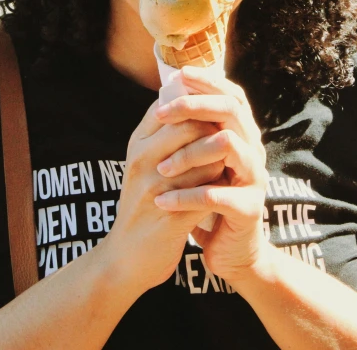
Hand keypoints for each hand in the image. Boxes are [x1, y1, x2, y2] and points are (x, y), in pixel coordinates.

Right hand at [103, 98, 222, 293]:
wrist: (125, 258)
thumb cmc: (143, 203)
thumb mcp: (144, 162)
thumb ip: (164, 132)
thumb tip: (194, 98)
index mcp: (137, 142)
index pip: (172, 105)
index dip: (199, 106)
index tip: (217, 114)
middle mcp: (141, 160)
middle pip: (190, 125)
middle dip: (216, 129)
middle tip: (231, 136)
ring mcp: (153, 187)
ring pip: (203, 156)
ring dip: (222, 158)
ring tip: (231, 161)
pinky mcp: (170, 216)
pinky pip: (207, 192)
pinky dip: (221, 187)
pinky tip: (227, 188)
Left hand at [153, 67, 267, 283]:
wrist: (232, 252)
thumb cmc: (210, 199)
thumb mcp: (201, 161)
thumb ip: (194, 130)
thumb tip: (168, 90)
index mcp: (243, 135)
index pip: (233, 95)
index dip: (210, 81)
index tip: (180, 74)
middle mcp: (254, 150)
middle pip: (232, 111)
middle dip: (195, 106)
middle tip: (162, 114)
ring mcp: (255, 178)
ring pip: (227, 145)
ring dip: (189, 153)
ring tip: (160, 168)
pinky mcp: (249, 209)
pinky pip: (216, 195)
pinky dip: (186, 196)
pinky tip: (163, 200)